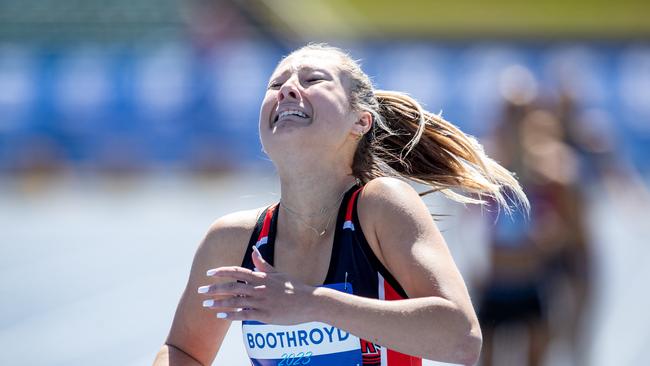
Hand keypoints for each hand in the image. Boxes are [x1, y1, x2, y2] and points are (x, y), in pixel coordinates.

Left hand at [198, 246, 316, 324]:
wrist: (310, 302)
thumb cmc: (294, 287)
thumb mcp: (277, 273)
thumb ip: (262, 263)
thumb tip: (253, 250)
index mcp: (261, 276)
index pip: (237, 271)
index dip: (222, 272)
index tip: (209, 273)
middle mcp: (259, 288)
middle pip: (232, 286)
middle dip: (214, 288)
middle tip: (200, 290)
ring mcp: (262, 301)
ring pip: (235, 301)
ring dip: (218, 302)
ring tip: (205, 304)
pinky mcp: (265, 315)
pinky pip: (244, 315)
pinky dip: (231, 315)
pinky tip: (220, 315)